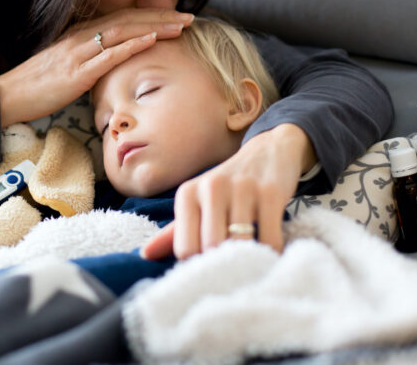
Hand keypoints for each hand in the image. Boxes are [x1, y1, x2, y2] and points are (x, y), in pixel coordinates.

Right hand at [0, 9, 193, 125]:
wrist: (10, 95)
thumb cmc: (38, 86)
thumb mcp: (67, 67)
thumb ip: (89, 60)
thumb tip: (112, 63)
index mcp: (80, 34)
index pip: (122, 18)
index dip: (151, 15)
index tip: (175, 16)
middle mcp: (81, 36)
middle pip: (128, 19)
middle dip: (161, 16)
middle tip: (189, 16)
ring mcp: (79, 52)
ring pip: (123, 32)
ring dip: (154, 27)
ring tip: (179, 26)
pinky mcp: (77, 71)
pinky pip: (109, 55)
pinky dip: (132, 45)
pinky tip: (151, 40)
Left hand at [141, 124, 315, 258]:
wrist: (268, 151)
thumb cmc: (227, 186)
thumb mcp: (198, 203)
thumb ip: (173, 231)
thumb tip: (144, 255)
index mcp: (187, 193)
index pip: (185, 248)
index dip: (199, 263)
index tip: (211, 262)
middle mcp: (211, 187)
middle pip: (211, 247)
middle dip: (224, 262)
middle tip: (234, 264)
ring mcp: (242, 188)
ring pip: (241, 244)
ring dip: (249, 258)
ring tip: (252, 257)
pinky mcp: (271, 192)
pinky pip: (270, 238)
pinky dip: (272, 250)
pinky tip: (270, 247)